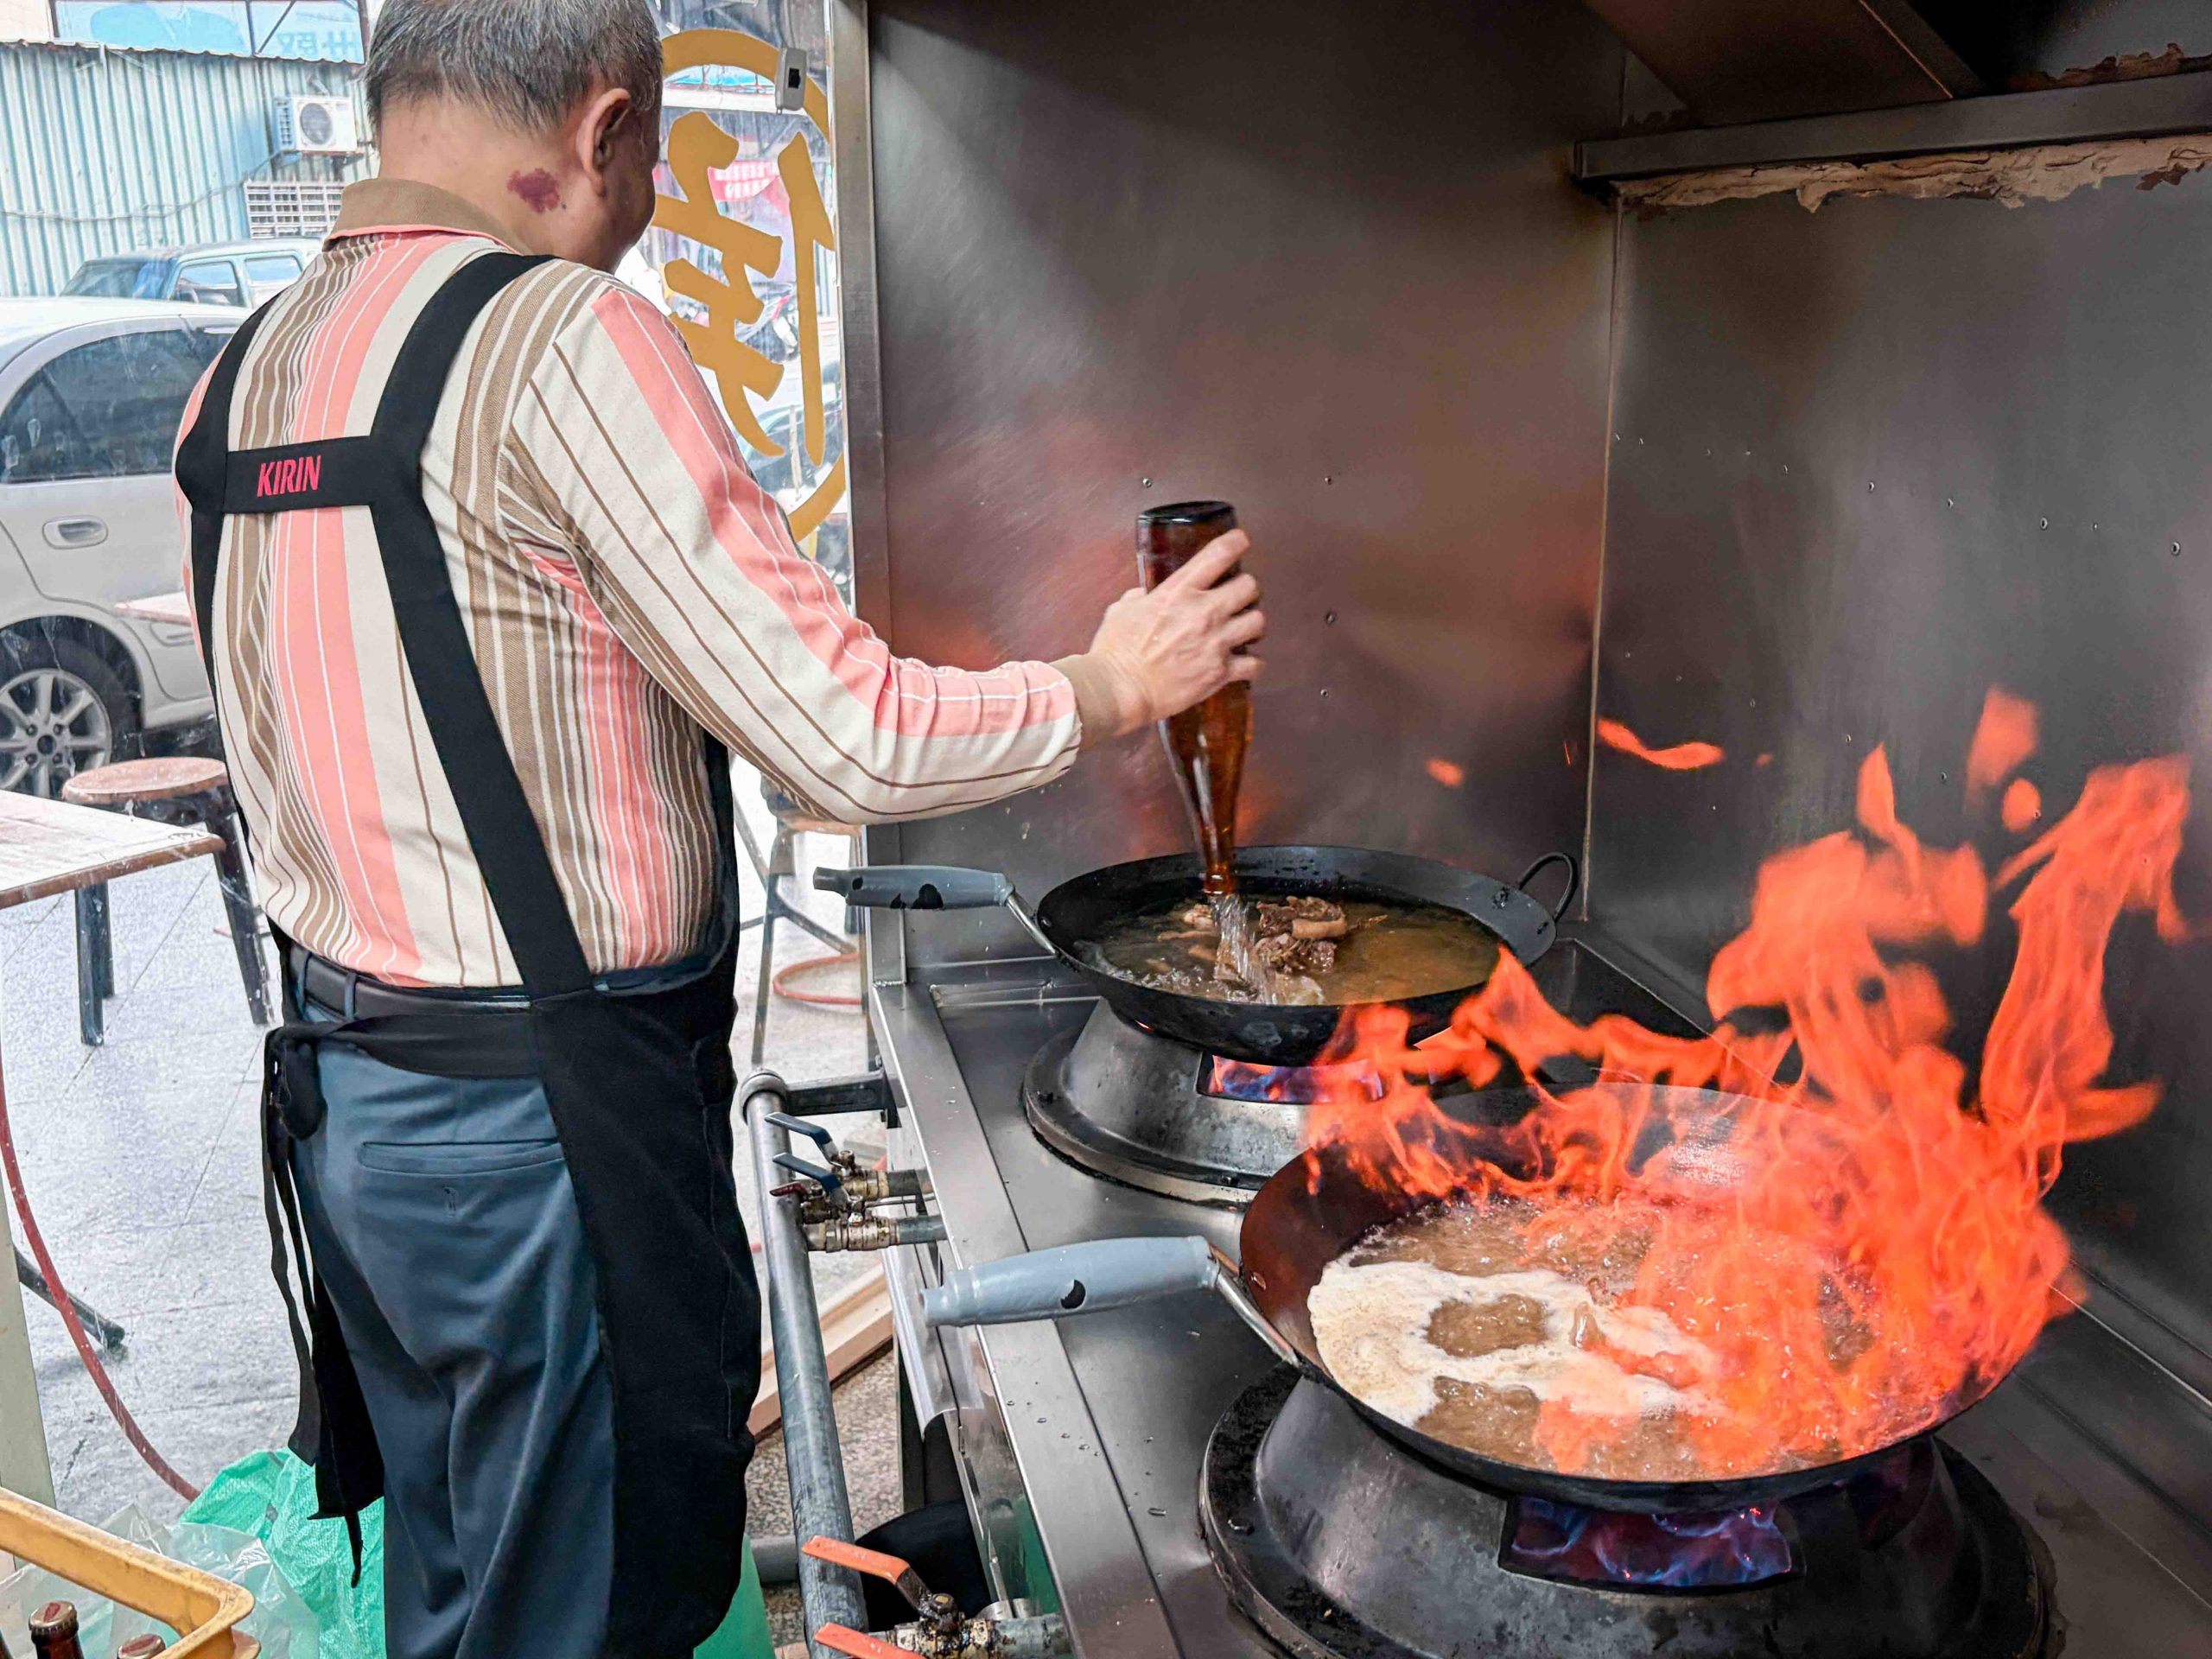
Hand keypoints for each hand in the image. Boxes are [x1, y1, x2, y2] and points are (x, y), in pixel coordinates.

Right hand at [1084, 531, 1264, 737]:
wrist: (1120, 690)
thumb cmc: (1115, 650)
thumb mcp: (1121, 611)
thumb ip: (1139, 598)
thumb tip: (1144, 596)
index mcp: (1178, 591)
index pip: (1219, 554)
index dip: (1236, 543)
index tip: (1241, 541)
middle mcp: (1204, 612)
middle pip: (1249, 586)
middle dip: (1246, 589)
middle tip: (1238, 597)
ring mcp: (1215, 643)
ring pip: (1258, 622)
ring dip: (1252, 624)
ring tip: (1243, 629)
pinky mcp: (1220, 672)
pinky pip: (1254, 664)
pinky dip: (1252, 664)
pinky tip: (1244, 663)